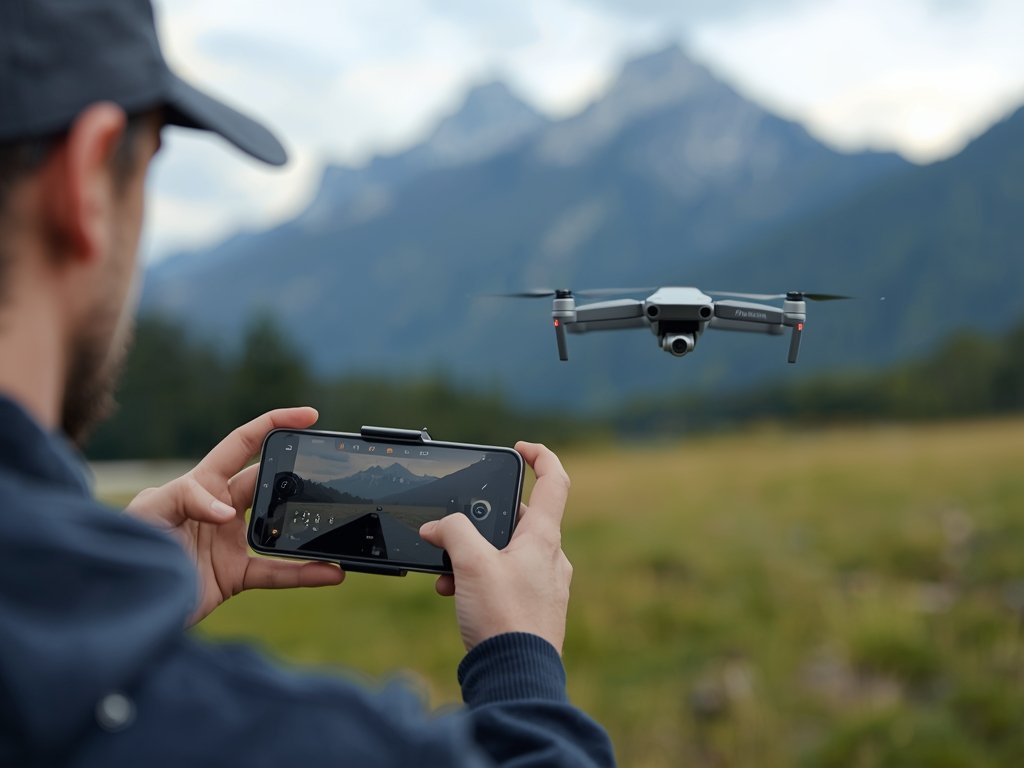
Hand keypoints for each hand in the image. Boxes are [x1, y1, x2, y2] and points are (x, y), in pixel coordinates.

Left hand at [125, 408, 343, 624]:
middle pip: (269, 482)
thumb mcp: (148, 511)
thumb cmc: (123, 546)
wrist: (117, 603)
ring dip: (308, 528)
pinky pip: (277, 572)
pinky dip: (305, 574)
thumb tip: (229, 512)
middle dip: (298, 475)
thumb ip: (186, 497)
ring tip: (338, 525)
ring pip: (280, 527)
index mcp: (201, 483)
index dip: (274, 424)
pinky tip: (332, 573)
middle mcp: (221, 508)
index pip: (243, 444)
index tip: (309, 416)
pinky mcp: (234, 576)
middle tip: (327, 475)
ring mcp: (230, 542)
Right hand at [419, 441, 571, 653]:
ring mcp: (544, 586)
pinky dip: (479, 580)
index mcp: (544, 538)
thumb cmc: (502, 617)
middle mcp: (550, 558)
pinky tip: (455, 595)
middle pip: (521, 519)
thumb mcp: (471, 562)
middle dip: (482, 521)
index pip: (555, 482)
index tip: (519, 448)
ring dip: (473, 556)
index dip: (540, 456)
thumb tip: (438, 526)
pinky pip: (504, 581)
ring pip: (506, 553)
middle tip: (455, 530)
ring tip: (448, 573)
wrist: (516, 678)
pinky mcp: (532, 610)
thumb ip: (453, 531)